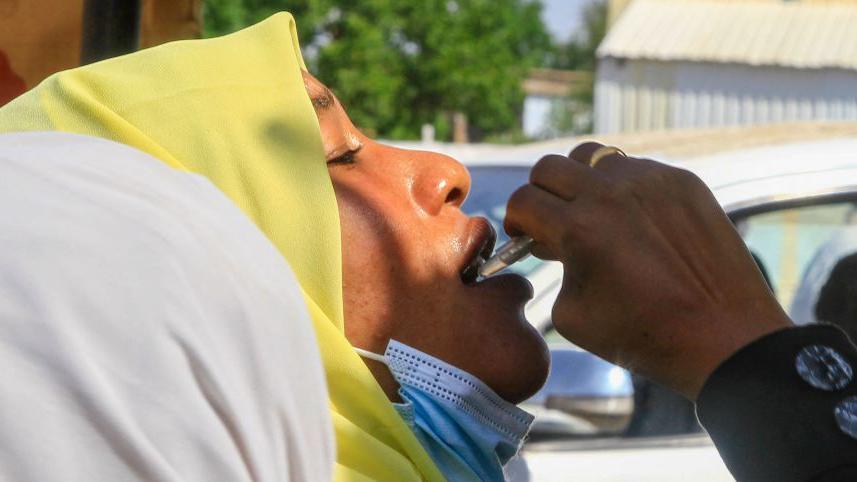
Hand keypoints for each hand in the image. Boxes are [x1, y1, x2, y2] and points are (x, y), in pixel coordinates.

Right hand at [504, 142, 791, 398]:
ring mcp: (651, 181)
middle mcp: (612, 193)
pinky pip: (636, 168)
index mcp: (580, 227)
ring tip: (592, 213)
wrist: (723, 338)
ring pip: (593, 157)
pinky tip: (635, 222)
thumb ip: (552, 270)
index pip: (524, 200)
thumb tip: (549, 244)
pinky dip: (623, 189)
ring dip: (580, 181)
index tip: (525, 236)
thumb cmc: (643, 336)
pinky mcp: (683, 182)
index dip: (516, 221)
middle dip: (541, 195)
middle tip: (551, 222)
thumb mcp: (572, 315)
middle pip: (550, 167)